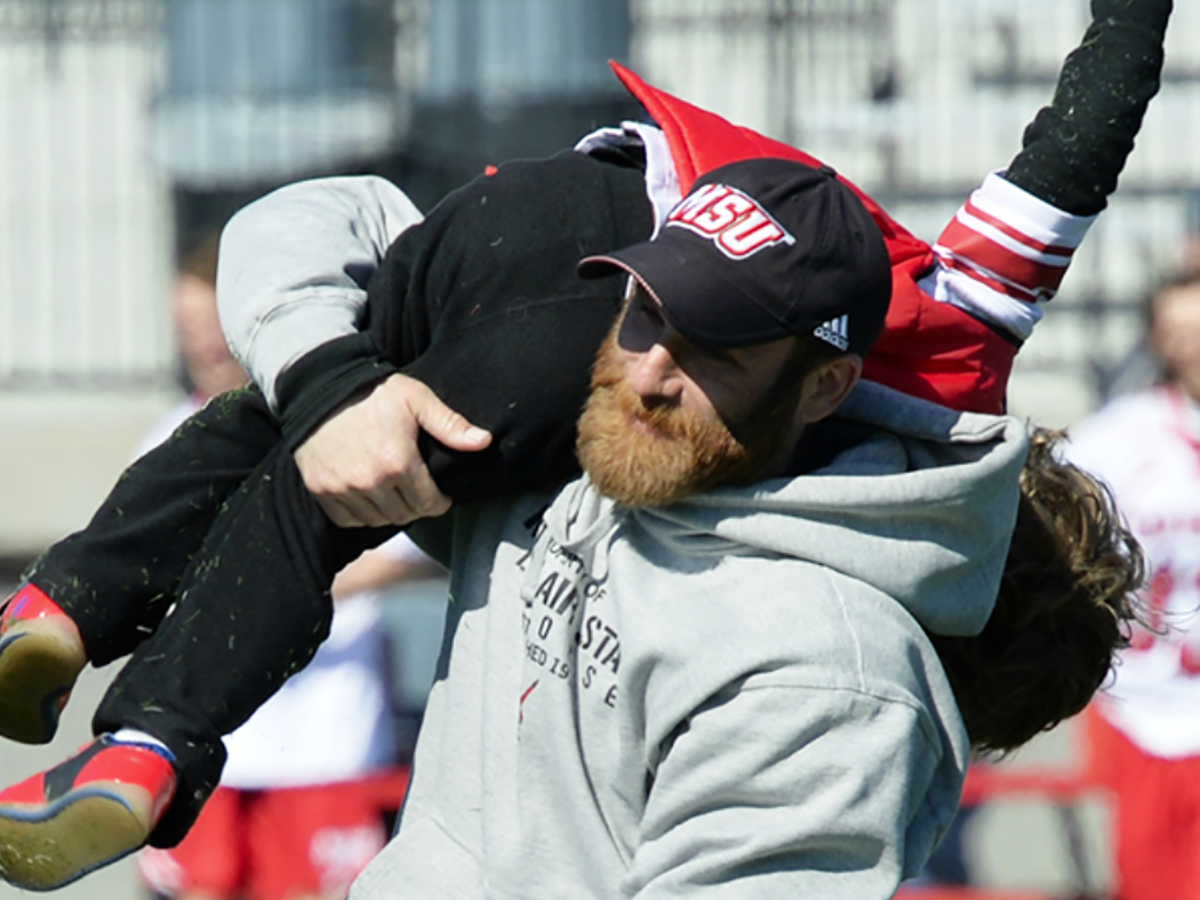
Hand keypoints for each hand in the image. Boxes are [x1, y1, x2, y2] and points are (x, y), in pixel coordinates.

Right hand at [294, 373, 490, 526]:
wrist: (320, 386)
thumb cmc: (374, 392)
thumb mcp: (417, 400)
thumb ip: (451, 424)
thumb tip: (486, 442)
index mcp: (398, 462)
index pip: (430, 504)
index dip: (440, 501)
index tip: (440, 494)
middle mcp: (370, 482)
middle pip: (405, 515)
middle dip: (417, 507)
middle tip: (418, 491)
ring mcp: (342, 488)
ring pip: (378, 520)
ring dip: (390, 511)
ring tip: (395, 492)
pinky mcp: (320, 490)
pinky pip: (348, 520)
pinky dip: (362, 514)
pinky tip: (370, 496)